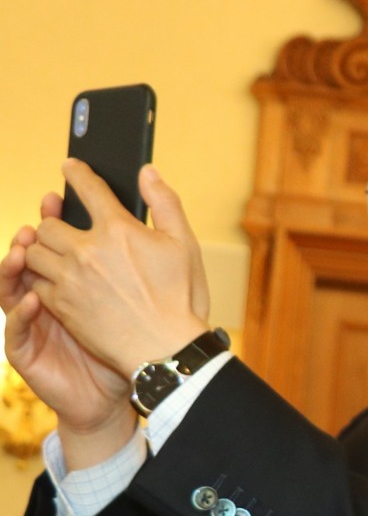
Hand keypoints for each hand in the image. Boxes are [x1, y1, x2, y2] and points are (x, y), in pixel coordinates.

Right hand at [2, 193, 134, 448]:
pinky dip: (22, 312)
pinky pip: (17, 328)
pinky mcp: (30, 349)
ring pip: (12, 286)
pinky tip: (34, 299)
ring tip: (24, 250)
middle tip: (38, 222)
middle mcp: (50, 292)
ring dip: (14, 267)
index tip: (57, 196)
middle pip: (30, 256)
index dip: (53, 216)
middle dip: (30, 238)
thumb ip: (150, 229)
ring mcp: (36, 320)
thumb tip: (147, 176)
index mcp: (75, 273)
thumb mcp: (157, 272)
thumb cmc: (145, 328)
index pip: (56, 237)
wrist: (139, 380)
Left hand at [23, 162, 210, 377]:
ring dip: (42, 251)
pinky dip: (42, 278)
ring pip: (34, 252)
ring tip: (56, 255)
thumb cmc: (180, 299)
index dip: (77, 173)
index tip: (70, 167)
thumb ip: (165, 202)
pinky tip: (57, 282)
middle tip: (62, 226)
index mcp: (119, 230)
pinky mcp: (60, 305)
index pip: (89, 189)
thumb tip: (148, 172)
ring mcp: (70, 279)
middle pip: (48, 225)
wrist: (164, 349)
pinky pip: (34, 282)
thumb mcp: (185, 245)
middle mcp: (87, 250)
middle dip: (54, 223)